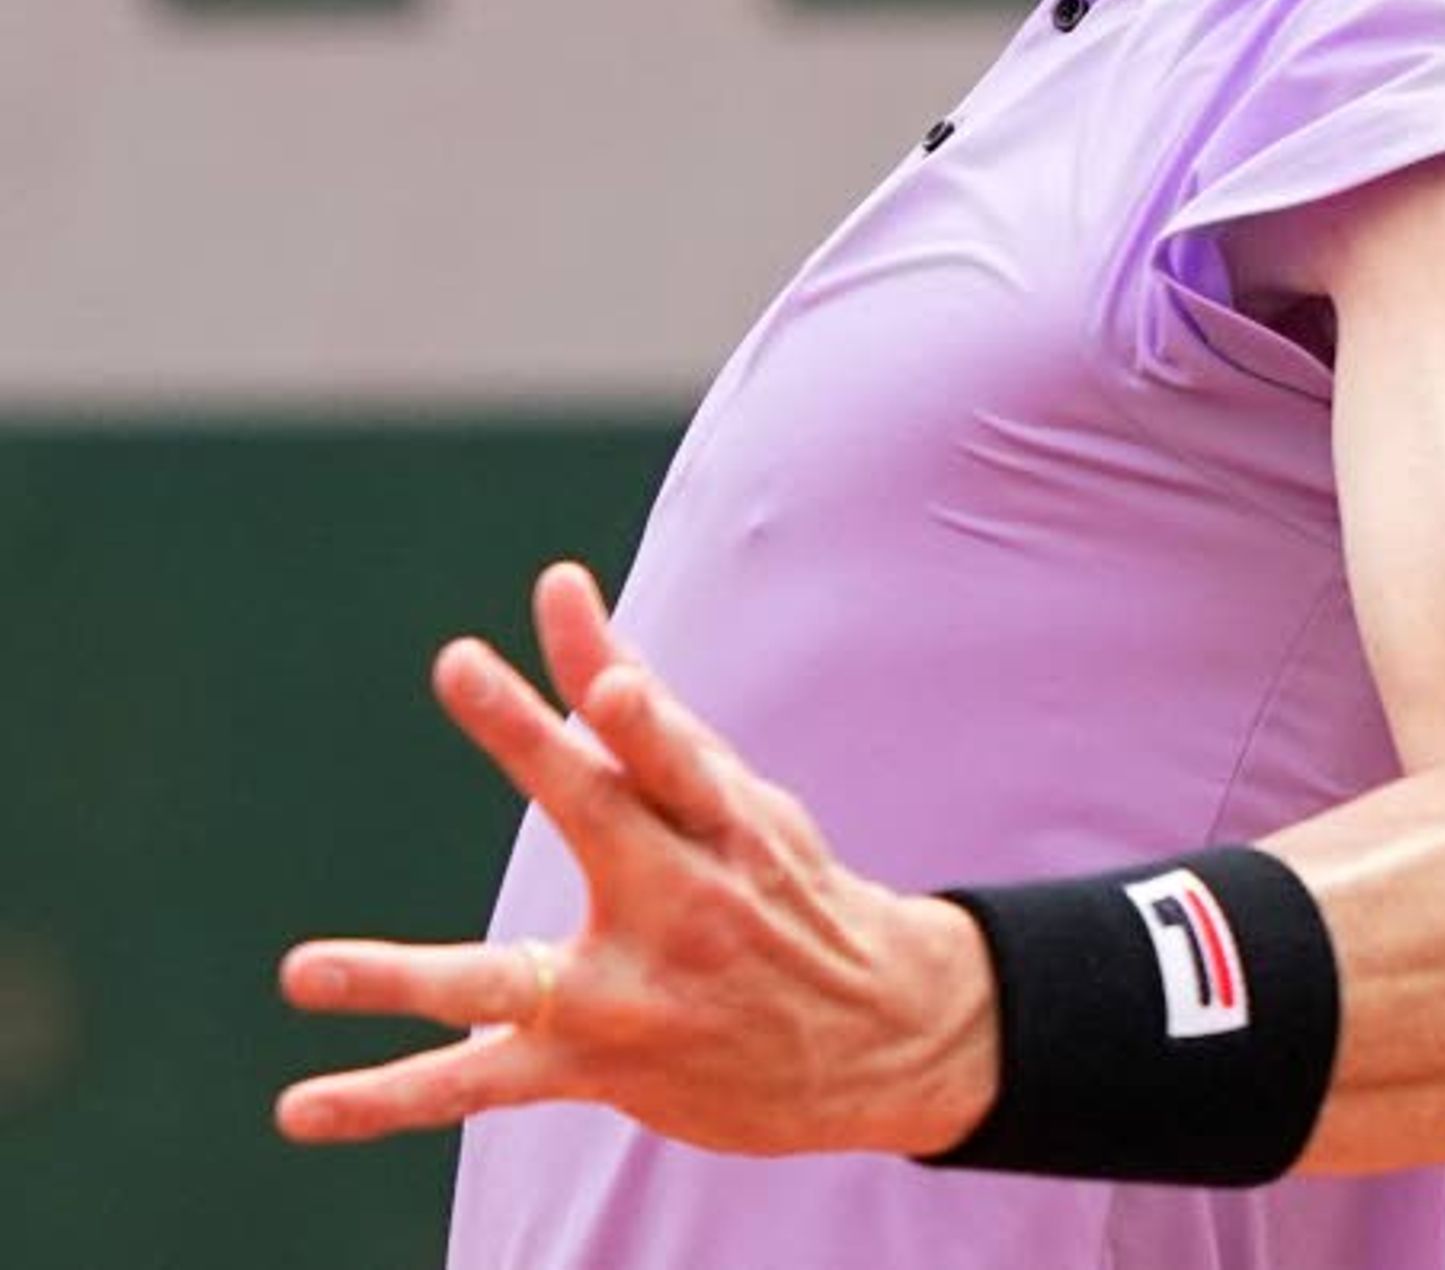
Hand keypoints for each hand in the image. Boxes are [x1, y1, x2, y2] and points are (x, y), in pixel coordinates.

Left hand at [275, 563, 998, 1155]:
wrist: (884, 1041)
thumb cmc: (783, 892)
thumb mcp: (735, 800)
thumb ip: (633, 707)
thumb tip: (563, 593)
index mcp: (725, 828)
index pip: (672, 748)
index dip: (636, 706)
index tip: (592, 646)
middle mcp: (686, 902)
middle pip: (604, 817)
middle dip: (535, 742)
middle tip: (462, 666)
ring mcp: (635, 994)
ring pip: (513, 980)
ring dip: (407, 977)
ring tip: (304, 969)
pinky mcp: (599, 1067)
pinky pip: (481, 1085)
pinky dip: (391, 1098)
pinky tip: (304, 1106)